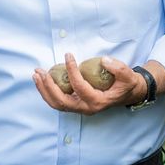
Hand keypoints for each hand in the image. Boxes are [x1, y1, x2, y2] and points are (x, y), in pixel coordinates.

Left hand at [32, 53, 146, 114]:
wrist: (128, 93)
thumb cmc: (126, 84)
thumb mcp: (128, 76)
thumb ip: (118, 69)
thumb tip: (104, 61)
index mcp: (98, 102)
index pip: (79, 87)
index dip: (71, 71)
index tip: (68, 56)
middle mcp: (86, 108)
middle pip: (61, 101)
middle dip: (48, 86)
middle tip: (40, 71)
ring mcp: (79, 108)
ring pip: (56, 103)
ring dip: (44, 89)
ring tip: (36, 74)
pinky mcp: (75, 104)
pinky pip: (57, 101)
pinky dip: (47, 92)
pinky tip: (41, 79)